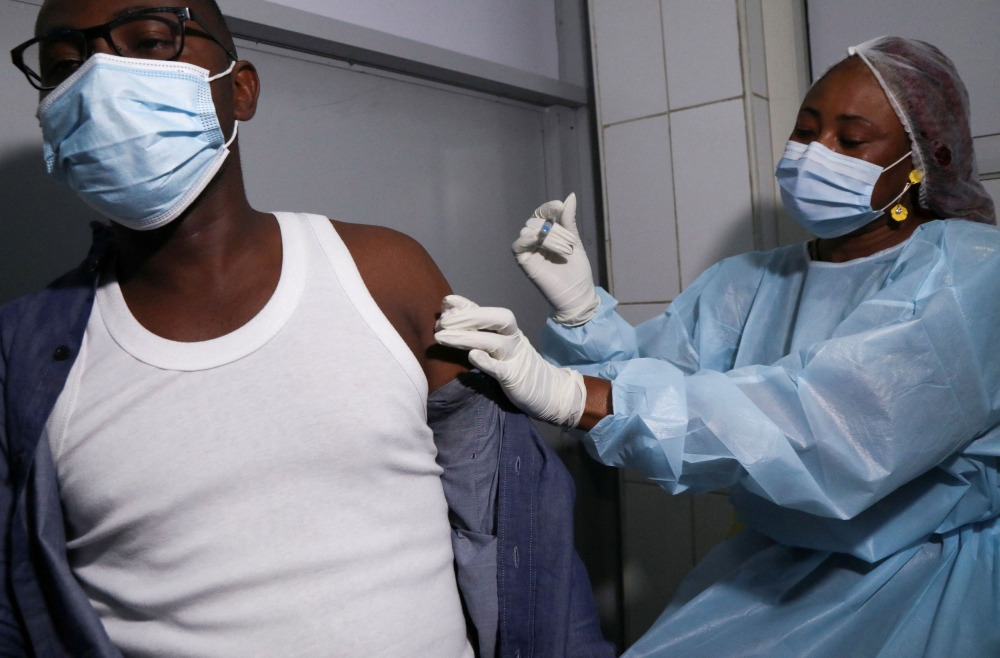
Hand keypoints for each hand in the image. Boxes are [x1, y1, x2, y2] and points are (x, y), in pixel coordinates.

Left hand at [434, 295, 586, 427]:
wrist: (549, 391)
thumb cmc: (515, 367)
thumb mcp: (498, 347)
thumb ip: (476, 334)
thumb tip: (447, 319)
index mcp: (507, 330)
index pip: (486, 312)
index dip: (466, 305)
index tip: (446, 301)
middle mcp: (512, 339)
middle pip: (495, 320)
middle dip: (467, 317)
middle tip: (441, 322)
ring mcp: (515, 357)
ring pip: (492, 342)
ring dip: (466, 338)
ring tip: (441, 338)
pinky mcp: (515, 377)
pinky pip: (501, 368)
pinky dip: (486, 361)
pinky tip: (472, 356)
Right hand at [512, 193, 599, 326]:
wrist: (577, 295)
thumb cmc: (578, 272)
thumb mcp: (575, 241)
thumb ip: (569, 221)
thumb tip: (569, 196)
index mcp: (548, 235)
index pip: (542, 214)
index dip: (548, 208)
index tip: (560, 207)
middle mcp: (536, 241)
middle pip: (536, 222)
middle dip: (555, 229)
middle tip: (570, 244)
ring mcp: (529, 251)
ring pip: (530, 231)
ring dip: (548, 236)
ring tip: (565, 251)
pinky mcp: (524, 262)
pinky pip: (518, 245)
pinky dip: (526, 239)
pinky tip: (538, 239)